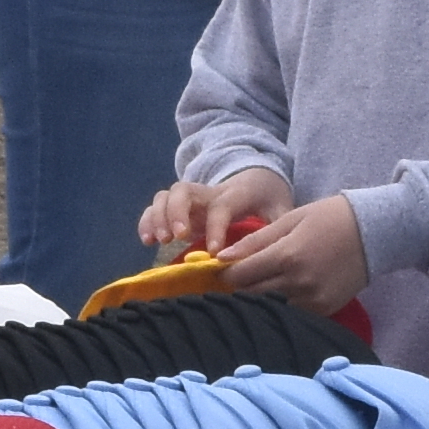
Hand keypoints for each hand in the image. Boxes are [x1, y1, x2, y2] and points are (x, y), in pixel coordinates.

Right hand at [136, 167, 289, 258]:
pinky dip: (147, 221)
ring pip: (166, 195)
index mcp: (235, 194)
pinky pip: (156, 206)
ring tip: (160, 241)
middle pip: (184, 190)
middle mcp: (209, 192)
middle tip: (178, 238)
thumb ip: (279, 227)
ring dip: (158, 217)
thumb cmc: (268, 198)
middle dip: (176, 213)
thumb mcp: (281, 208)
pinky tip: (147, 241)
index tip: (213, 252)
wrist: (257, 176)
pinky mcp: (179, 206)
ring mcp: (191, 198)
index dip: (215, 228)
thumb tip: (278, 252)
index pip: (221, 207)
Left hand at [215, 191, 372, 310]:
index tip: (223, 269)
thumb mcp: (290, 220)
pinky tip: (284, 290)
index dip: (227, 274)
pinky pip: (293, 312)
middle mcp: (298, 282)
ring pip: (270, 307)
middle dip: (241, 287)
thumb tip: (222, 258)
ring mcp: (313, 299)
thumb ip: (255, 240)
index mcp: (287, 256)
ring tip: (261, 284)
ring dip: (260, 298)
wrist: (375, 231)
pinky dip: (283, 304)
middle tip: (239, 277)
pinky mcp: (325, 309)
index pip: (241, 275)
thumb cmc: (329, 218)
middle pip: (251, 295)